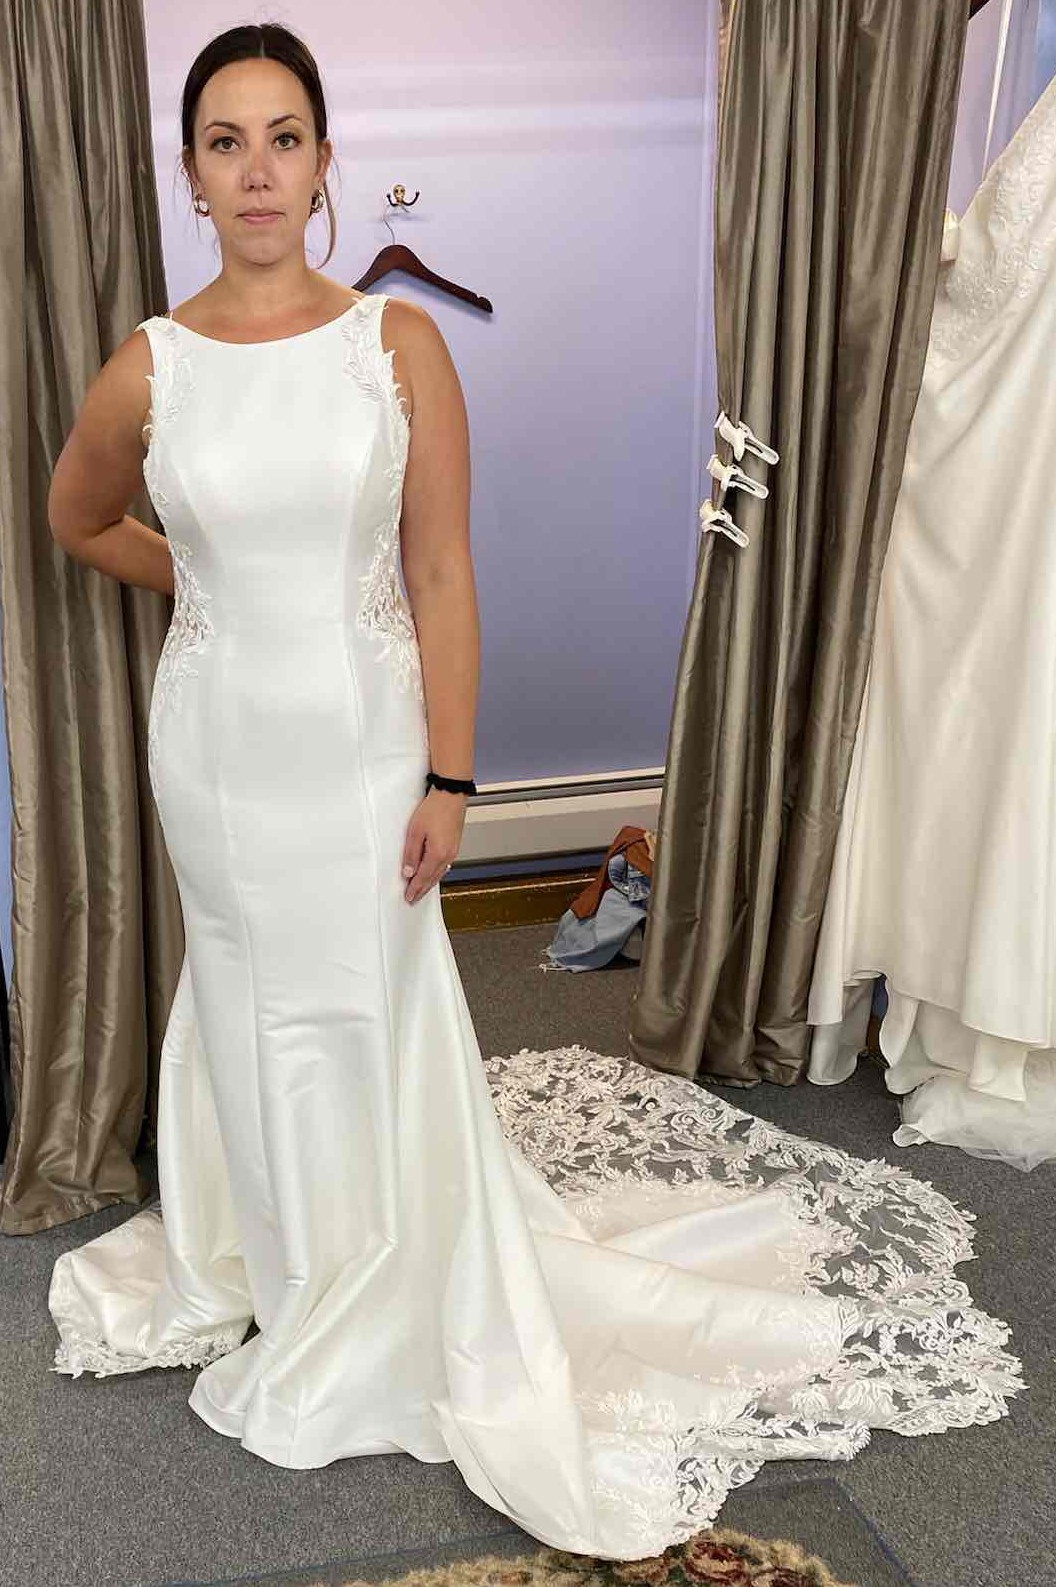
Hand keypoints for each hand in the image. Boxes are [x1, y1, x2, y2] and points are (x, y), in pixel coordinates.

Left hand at [401, 788, 465, 902]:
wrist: (451, 795)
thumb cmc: (434, 808)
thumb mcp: (415, 831)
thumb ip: (411, 854)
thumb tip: (408, 871)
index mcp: (437, 854)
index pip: (423, 878)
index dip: (414, 889)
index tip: (408, 897)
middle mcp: (448, 855)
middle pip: (433, 879)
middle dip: (422, 889)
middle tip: (414, 898)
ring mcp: (453, 850)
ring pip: (440, 873)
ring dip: (430, 882)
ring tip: (422, 889)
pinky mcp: (455, 844)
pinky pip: (445, 865)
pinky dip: (437, 873)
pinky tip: (433, 873)